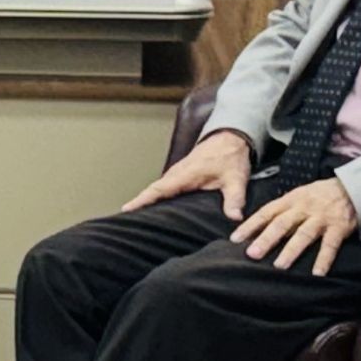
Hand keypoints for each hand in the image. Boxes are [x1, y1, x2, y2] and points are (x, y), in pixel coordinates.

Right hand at [125, 126, 252, 217]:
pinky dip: (155, 197)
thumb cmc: (230, 157)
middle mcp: (177, 174)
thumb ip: (235, 198)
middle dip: (138, 204)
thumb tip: (235, 217)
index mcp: (185, 174)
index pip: (159, 189)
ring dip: (146, 201)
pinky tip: (155, 209)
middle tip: (124, 221)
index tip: (127, 209)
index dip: (142, 200)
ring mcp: (177, 174)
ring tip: (135, 219)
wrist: (230, 138)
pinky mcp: (181, 176)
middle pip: (152, 191)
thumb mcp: (236, 179)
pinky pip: (163, 187)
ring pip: (157, 189)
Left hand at [231, 176, 360, 275]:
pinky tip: (317, 273)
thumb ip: (281, 211)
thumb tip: (257, 230)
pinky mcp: (339, 227)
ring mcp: (321, 218)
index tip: (234, 239)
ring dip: (291, 251)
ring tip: (279, 266)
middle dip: (266, 239)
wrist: (352, 187)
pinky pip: (330, 245)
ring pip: (304, 235)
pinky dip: (324, 259)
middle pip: (282, 224)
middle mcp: (303, 208)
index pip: (266, 213)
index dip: (250, 226)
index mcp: (290, 200)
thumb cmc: (319, 195)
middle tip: (252, 254)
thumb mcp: (297, 196)